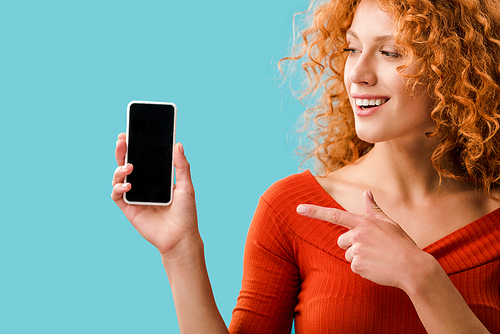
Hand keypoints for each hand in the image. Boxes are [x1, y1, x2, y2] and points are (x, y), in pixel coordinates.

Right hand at [111, 133, 199, 257]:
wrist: (181, 237)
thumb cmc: (186, 213)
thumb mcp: (187, 186)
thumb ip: (181, 166)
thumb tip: (178, 144)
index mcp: (156, 178)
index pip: (143, 157)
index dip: (135, 145)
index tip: (131, 132)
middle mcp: (143, 185)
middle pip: (127, 163)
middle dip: (122, 151)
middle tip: (122, 140)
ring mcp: (135, 196)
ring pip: (119, 177)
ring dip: (120, 168)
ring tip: (129, 166)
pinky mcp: (129, 209)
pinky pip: (117, 195)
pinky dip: (119, 188)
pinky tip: (128, 185)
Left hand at [296, 191, 432, 289]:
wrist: (412, 268)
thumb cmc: (401, 244)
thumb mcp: (389, 224)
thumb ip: (374, 209)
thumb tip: (366, 193)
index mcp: (364, 222)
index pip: (334, 214)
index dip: (315, 211)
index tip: (298, 208)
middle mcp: (358, 234)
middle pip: (341, 240)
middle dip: (352, 245)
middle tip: (372, 248)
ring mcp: (357, 250)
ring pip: (348, 254)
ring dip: (359, 257)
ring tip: (378, 258)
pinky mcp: (357, 265)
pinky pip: (353, 267)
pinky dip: (363, 269)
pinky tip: (377, 267)